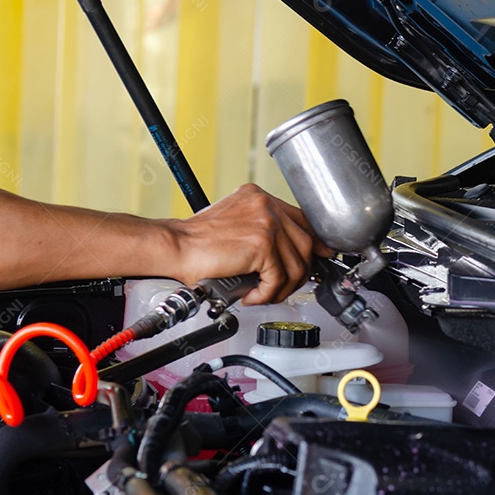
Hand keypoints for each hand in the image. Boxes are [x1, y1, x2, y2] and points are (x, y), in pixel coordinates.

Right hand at [167, 184, 331, 304]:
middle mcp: (265, 205)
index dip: (314, 242)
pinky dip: (268, 294)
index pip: (301, 219)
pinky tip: (252, 296)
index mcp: (259, 198)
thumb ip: (263, 232)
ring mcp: (265, 222)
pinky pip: (279, 277)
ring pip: (297, 263)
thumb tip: (290, 256)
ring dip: (283, 288)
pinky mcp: (262, 244)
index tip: (319, 257)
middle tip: (284, 287)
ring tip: (264, 294)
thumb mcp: (237, 227)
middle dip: (300, 272)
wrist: (175, 247)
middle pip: (306, 242)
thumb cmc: (198, 243)